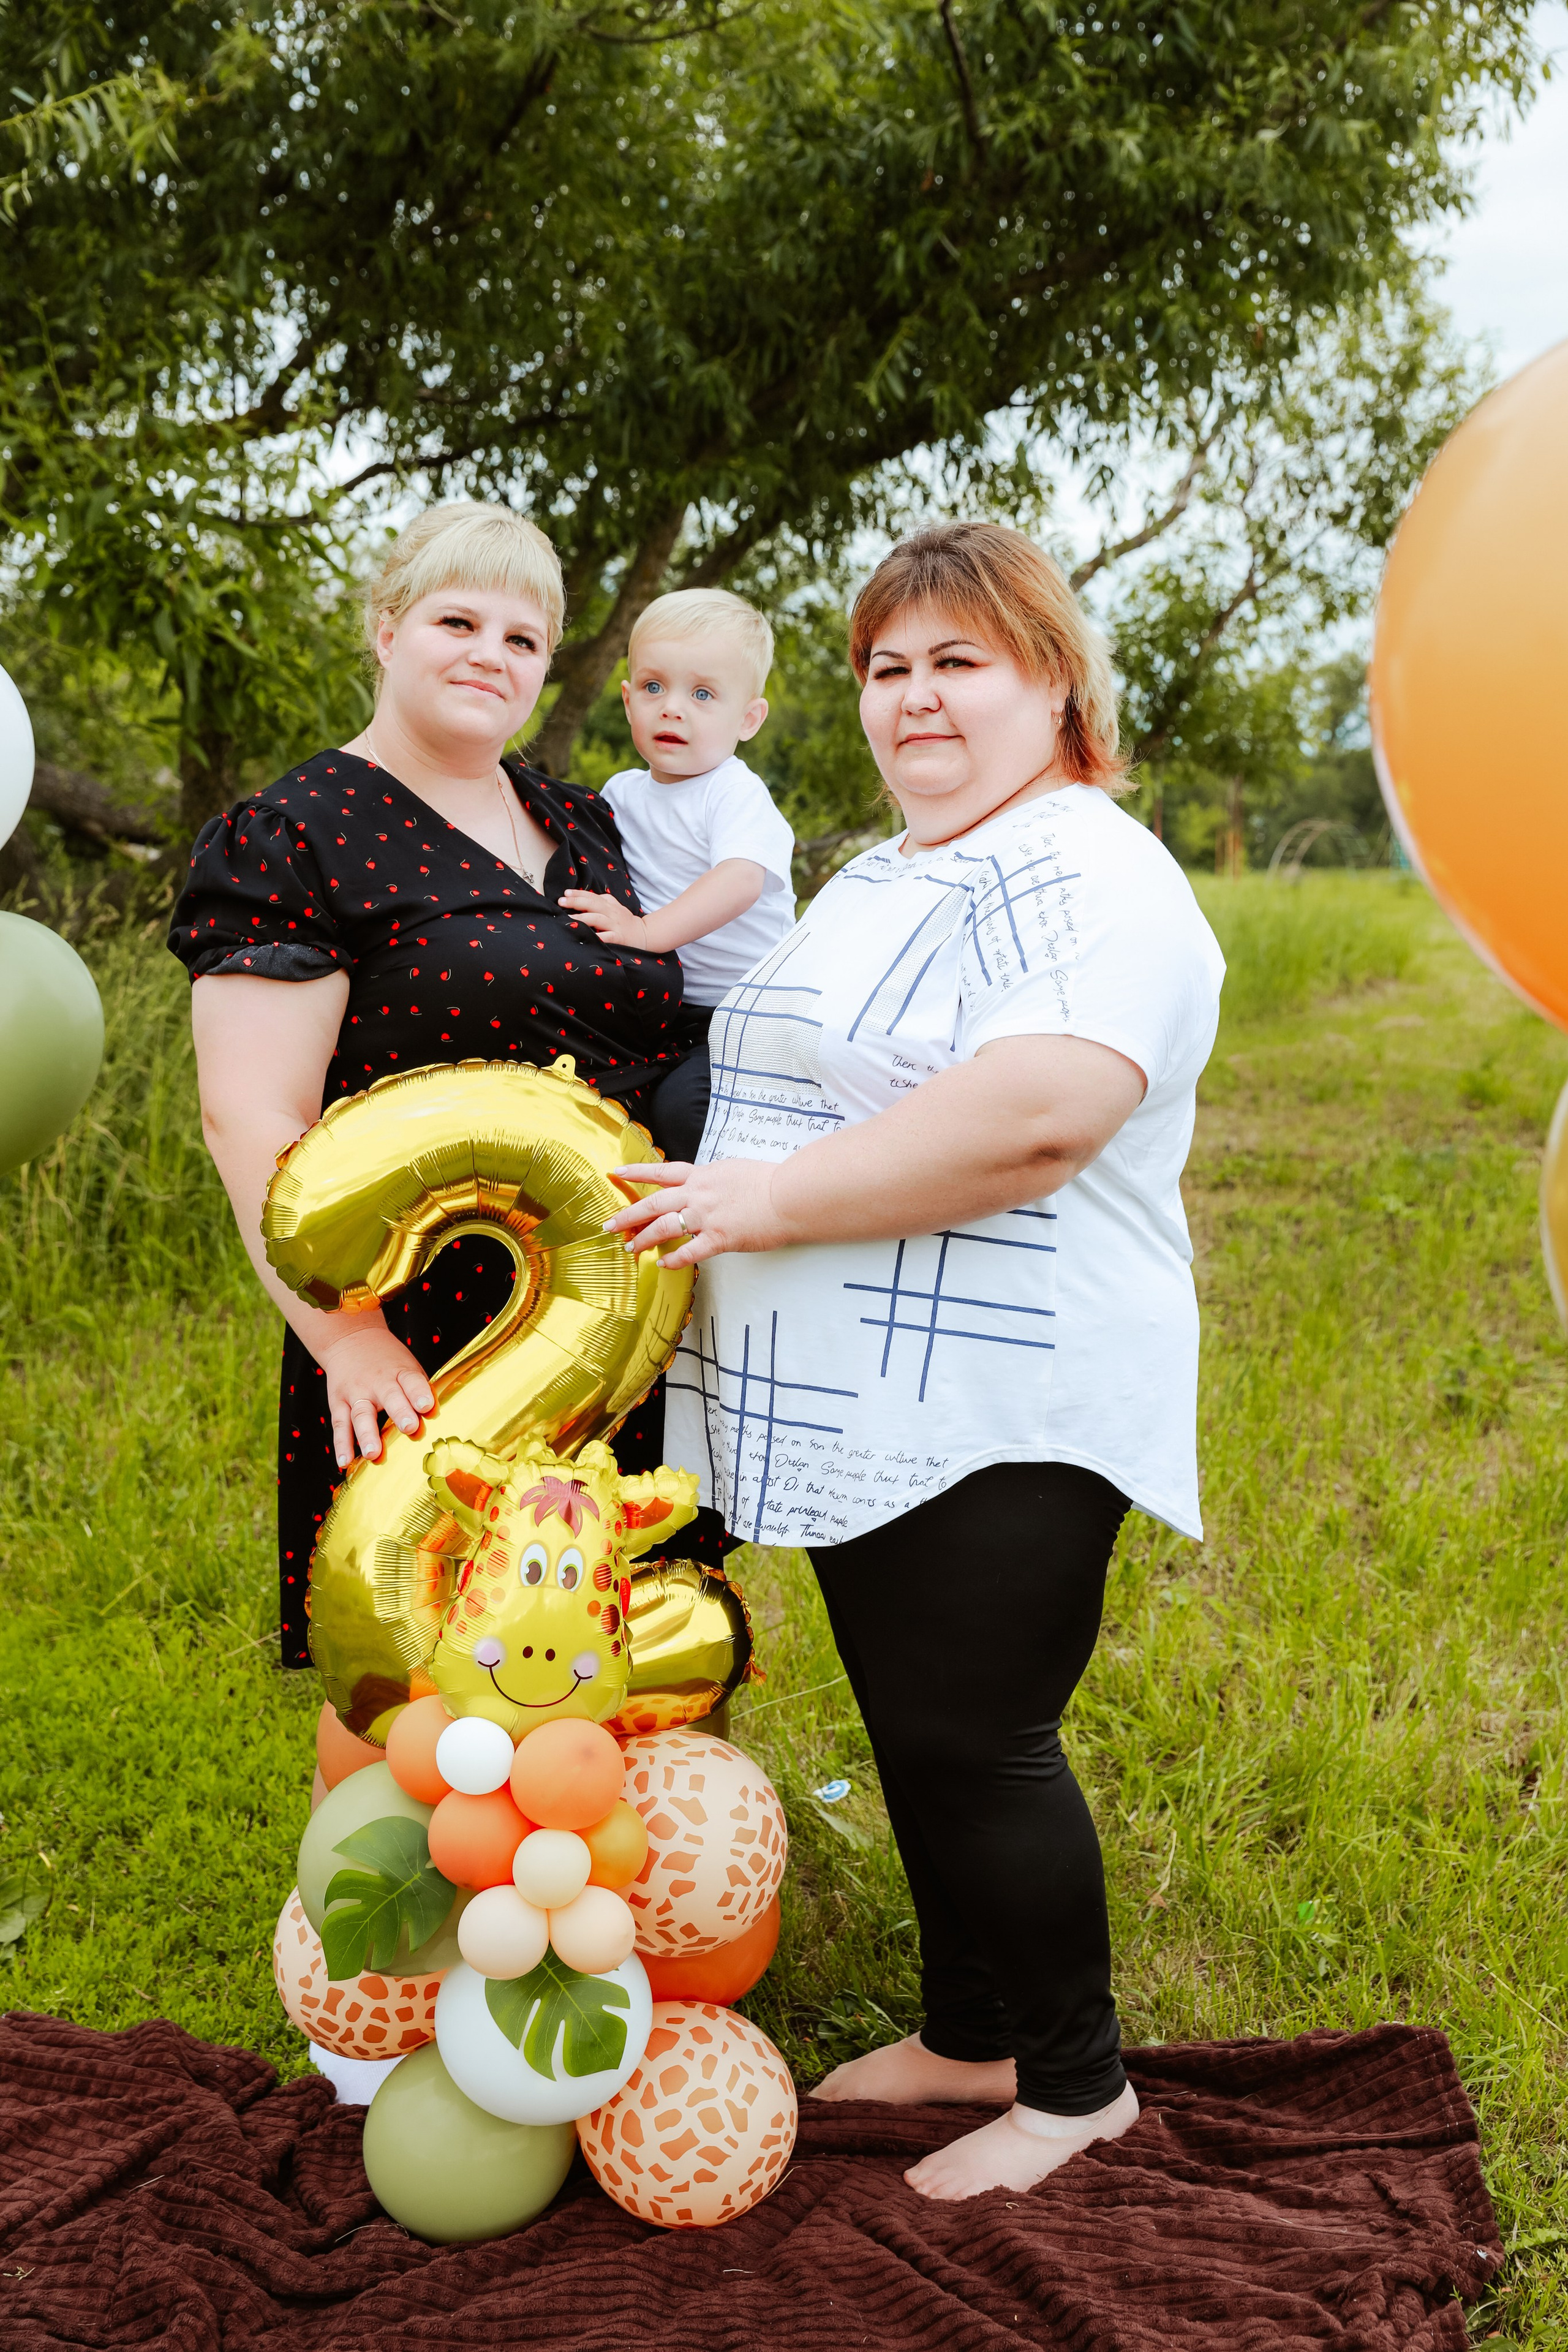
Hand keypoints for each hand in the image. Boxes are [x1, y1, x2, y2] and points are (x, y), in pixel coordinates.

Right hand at [317, 1319, 435, 1468]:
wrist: (349, 1338)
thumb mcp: (407, 1365)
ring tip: (373, 1454)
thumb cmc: (387, 1360)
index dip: (419, 1393)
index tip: (426, 1406)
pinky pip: (340, 1424)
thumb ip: (419, 1390)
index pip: (412, 1380)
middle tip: (409, 1428)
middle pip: (389, 1397)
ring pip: (361, 1414)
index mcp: (400, 1371)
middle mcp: (378, 1382)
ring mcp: (356, 1392)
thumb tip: (438, 1418)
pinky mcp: (338, 1402)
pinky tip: (345, 1462)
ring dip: (367, 1434)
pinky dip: (341, 1444)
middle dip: (400, 1413)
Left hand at [559, 888, 647, 948]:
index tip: (565, 893)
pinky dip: (597, 936)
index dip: (579, 894)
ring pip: (597, 919)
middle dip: (576, 902)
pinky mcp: (619, 938)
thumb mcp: (615, 907)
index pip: (592, 896)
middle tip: (561, 901)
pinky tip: (587, 936)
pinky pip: (607, 937)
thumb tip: (583, 896)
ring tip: (568, 918)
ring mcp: (615, 925)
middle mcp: (612, 913)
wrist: (644, 935)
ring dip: (582, 918)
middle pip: (593, 904)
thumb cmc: (625, 921)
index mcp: (610, 905)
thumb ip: (602, 901)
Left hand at [605, 1158, 790, 1268]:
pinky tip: (663, 1263)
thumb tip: (707, 1185)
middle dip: (627, 1214)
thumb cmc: (770, 1182)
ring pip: (664, 1226)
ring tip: (629, 1248)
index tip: (616, 1173)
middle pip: (653, 1202)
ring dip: (643, 1238)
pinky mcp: (720, 1237)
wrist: (790, 1194)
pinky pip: (689, 1251)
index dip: (637, 1172)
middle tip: (608, 1224)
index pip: (662, 1171)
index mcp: (703, 1175)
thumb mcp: (735, 1170)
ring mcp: (707, 1216)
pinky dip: (674, 1258)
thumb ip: (715, 1179)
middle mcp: (699, 1193)